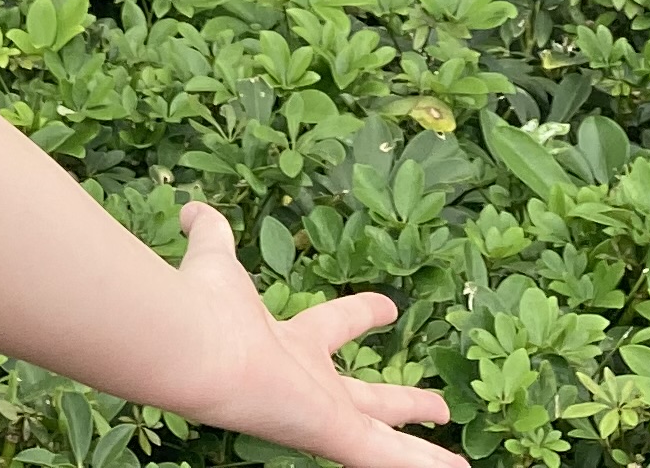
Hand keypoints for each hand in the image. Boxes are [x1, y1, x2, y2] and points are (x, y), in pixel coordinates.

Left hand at [162, 201, 456, 464]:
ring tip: (458, 467)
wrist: (194, 350)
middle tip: (438, 405)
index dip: (362, 314)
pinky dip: (426, 466)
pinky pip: (390, 456)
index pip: (334, 326)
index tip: (388, 307)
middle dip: (403, 402)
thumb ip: (210, 236)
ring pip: (386, 439)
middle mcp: (311, 386)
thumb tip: (191, 208)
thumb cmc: (205, 307)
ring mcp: (324, 415)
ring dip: (421, 453)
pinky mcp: (333, 435)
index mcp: (289, 343)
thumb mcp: (217, 261)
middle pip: (370, 398)